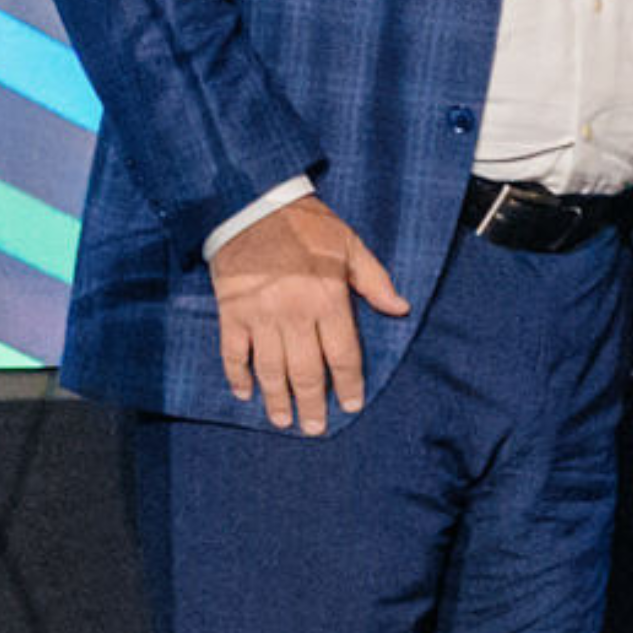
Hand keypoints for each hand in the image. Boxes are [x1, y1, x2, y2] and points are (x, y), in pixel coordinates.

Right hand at [209, 196, 407, 435]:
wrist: (251, 204)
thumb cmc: (307, 225)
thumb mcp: (350, 245)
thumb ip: (375, 280)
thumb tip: (401, 309)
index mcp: (328, 299)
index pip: (343, 355)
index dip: (349, 384)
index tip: (352, 405)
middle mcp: (295, 314)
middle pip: (306, 372)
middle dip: (313, 404)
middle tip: (315, 428)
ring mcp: (260, 316)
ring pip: (270, 369)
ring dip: (277, 399)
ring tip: (283, 421)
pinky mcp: (232, 313)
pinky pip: (233, 353)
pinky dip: (237, 375)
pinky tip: (243, 393)